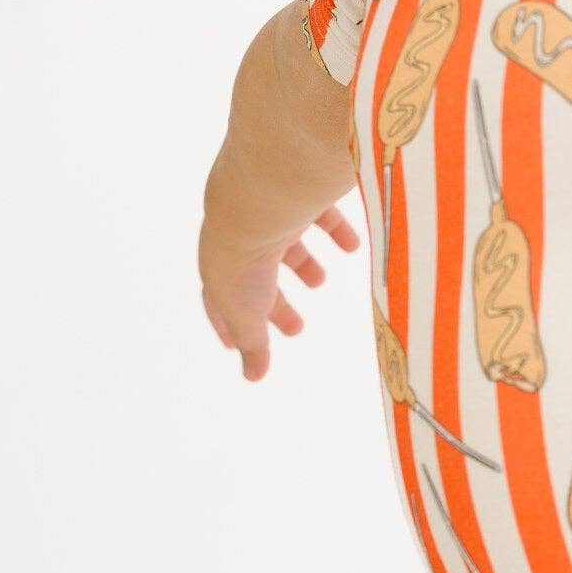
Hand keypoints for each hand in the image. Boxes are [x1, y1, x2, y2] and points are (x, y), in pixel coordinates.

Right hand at [199, 201, 363, 380]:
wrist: (260, 199)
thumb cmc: (245, 262)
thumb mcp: (246, 314)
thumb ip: (253, 344)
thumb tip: (253, 377)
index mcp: (220, 268)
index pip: (219, 301)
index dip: (229, 326)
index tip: (237, 347)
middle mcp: (240, 239)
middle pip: (258, 276)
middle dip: (275, 305)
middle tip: (297, 329)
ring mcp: (269, 216)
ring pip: (285, 243)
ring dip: (303, 264)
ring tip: (320, 281)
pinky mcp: (298, 195)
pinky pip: (318, 213)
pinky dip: (335, 230)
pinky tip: (352, 246)